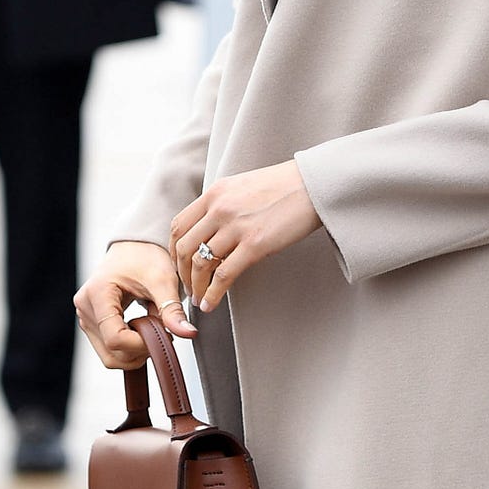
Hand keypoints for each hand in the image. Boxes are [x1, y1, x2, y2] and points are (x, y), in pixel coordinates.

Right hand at [74, 240, 196, 368]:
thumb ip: (172, 309)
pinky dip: (129, 347)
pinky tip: (142, 328)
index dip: (142, 344)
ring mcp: (86, 317)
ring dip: (135, 351)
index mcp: (98, 294)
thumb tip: (188, 333)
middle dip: (140, 351)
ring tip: (151, 326)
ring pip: (110, 356)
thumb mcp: (163, 280)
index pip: (116, 338)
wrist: (134, 248)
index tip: (163, 333)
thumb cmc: (145, 257)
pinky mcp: (92, 324)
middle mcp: (85, 308)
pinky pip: (109, 350)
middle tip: (160, 331)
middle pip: (110, 353)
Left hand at [171, 163, 321, 312]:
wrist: (313, 184)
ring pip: (201, 264)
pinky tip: (210, 304)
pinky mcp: (255, 244)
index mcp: (214, 194)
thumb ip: (224, 204)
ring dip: (196, 287)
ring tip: (198, 299)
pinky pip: (224, 275)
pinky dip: (213, 294)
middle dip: (182, 273)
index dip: (174, 250)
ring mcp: (236, 227)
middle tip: (187, 287)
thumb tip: (213, 228)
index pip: (179, 226)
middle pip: (185, 247)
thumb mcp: (243, 186)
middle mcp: (219, 209)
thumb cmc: (284, 186)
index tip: (179, 265)